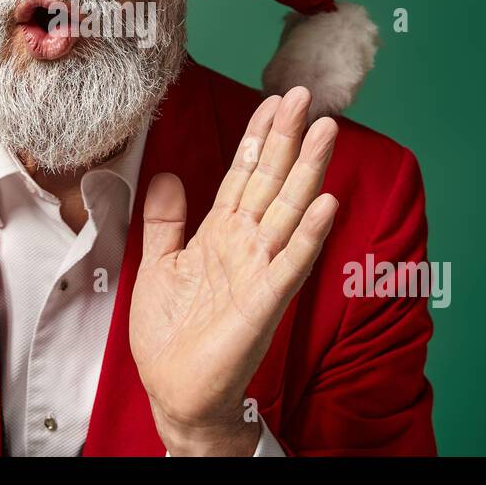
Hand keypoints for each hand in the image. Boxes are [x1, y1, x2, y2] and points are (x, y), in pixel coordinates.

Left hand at [130, 86, 338, 455]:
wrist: (173, 390)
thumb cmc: (171, 333)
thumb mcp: (159, 264)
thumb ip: (166, 220)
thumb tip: (168, 174)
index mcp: (221, 233)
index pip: (244, 173)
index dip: (258, 135)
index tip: (274, 98)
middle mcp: (246, 244)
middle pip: (271, 180)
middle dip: (288, 137)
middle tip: (305, 94)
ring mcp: (259, 270)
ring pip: (288, 210)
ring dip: (308, 171)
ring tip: (326, 130)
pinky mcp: (264, 302)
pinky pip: (290, 263)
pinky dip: (309, 233)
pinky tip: (326, 203)